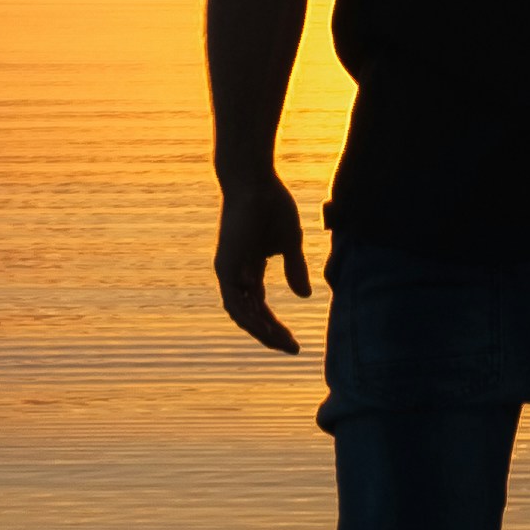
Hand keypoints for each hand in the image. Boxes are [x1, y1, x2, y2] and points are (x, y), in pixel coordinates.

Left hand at [216, 169, 316, 355]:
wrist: (255, 181)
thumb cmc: (271, 206)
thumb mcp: (289, 243)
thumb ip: (294, 269)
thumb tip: (304, 296)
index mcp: (248, 270)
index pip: (258, 307)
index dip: (275, 326)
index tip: (295, 342)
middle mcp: (234, 274)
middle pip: (250, 315)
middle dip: (271, 334)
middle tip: (293, 348)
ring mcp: (228, 271)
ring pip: (241, 313)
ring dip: (261, 331)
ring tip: (283, 344)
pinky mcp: (226, 265)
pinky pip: (235, 300)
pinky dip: (249, 317)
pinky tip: (267, 329)